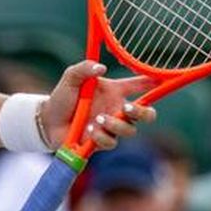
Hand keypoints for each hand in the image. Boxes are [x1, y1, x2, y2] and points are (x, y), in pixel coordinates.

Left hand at [40, 62, 155, 151]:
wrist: (48, 120)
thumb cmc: (63, 96)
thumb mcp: (71, 77)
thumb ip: (84, 68)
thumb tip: (101, 68)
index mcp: (114, 91)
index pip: (139, 85)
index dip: (153, 82)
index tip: (162, 79)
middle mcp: (117, 109)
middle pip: (147, 114)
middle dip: (143, 112)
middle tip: (127, 108)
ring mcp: (111, 127)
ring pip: (130, 130)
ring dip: (115, 124)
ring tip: (98, 118)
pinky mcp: (102, 142)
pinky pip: (111, 142)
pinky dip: (101, 135)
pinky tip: (89, 129)